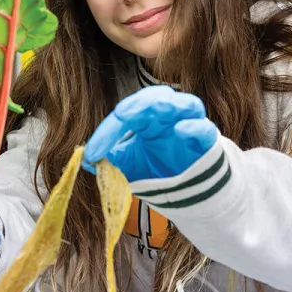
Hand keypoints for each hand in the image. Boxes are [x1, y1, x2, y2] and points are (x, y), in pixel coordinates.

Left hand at [83, 85, 217, 181]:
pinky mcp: (207, 143)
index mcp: (147, 120)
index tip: (92, 153)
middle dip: (136, 104)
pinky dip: (193, 127)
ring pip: (185, 103)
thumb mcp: (128, 166)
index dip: (107, 131)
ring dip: (165, 104)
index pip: (126, 114)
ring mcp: (190, 127)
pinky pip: (204, 129)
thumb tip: (84, 159)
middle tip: (120, 115)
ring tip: (146, 113)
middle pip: (155, 97)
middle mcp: (169, 118)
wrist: (190, 193)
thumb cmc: (158, 171)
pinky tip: (180, 130)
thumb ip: (109, 160)